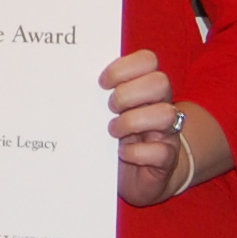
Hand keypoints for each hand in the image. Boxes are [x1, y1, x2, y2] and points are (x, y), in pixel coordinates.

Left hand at [100, 49, 226, 205]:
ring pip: (165, 114)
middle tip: (110, 108)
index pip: (148, 60)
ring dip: (132, 122)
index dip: (124, 67)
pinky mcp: (166, 159)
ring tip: (113, 131)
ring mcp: (167, 132)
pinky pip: (161, 151)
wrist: (137, 177)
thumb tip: (69, 80)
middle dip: (128, 94)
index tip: (102, 83)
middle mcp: (161, 105)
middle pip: (159, 82)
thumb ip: (100, 94)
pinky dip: (136, 152)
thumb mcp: (108, 112)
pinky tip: (122, 153)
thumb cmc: (117, 138)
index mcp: (146, 88)